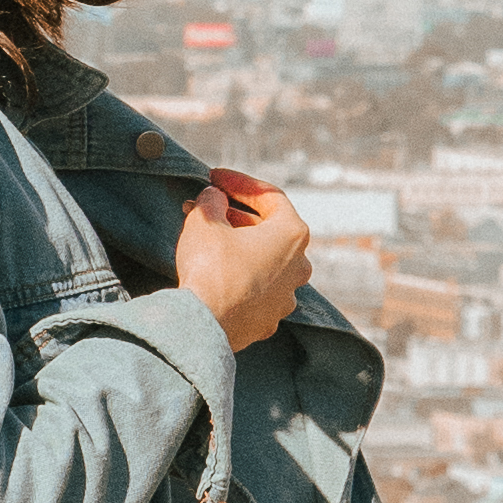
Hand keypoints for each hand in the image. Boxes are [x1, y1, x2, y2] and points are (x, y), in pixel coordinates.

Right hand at [178, 172, 310, 355]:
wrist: (203, 325)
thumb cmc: (210, 268)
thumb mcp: (205, 220)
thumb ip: (213, 200)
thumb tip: (215, 197)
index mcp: (292, 235)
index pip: (270, 196)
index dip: (239, 182)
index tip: (215, 178)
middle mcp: (299, 266)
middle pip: (269, 229)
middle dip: (235, 215)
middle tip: (207, 206)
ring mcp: (286, 297)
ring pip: (262, 261)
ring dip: (237, 245)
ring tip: (207, 237)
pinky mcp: (268, 319)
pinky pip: (255, 289)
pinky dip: (237, 275)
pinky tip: (214, 270)